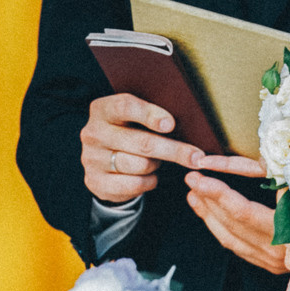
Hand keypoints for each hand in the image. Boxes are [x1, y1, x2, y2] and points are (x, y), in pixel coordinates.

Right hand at [80, 93, 202, 203]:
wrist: (103, 164)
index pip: (126, 106)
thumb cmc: (128, 133)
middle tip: (197, 157)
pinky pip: (134, 184)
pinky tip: (150, 176)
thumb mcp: (132, 118)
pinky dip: (149, 181)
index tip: (171, 124)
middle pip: (141, 142)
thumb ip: (151, 115)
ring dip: (157, 165)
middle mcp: (93, 133)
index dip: (150, 115)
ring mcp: (92, 159)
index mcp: (102, 109)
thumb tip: (189, 120)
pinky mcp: (96, 182)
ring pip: (141, 165)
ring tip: (158, 161)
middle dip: (174, 150)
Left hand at [182, 156, 283, 273]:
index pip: (243, 213)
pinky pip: (235, 247)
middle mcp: (276, 252)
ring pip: (229, 238)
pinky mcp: (268, 264)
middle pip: (231, 225)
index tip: (200, 178)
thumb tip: (271, 163)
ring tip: (194, 194)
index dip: (218, 194)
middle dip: (207, 200)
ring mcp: (270, 261)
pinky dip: (219, 229)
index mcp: (287, 234)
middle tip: (191, 178)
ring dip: (208, 215)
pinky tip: (209, 215)